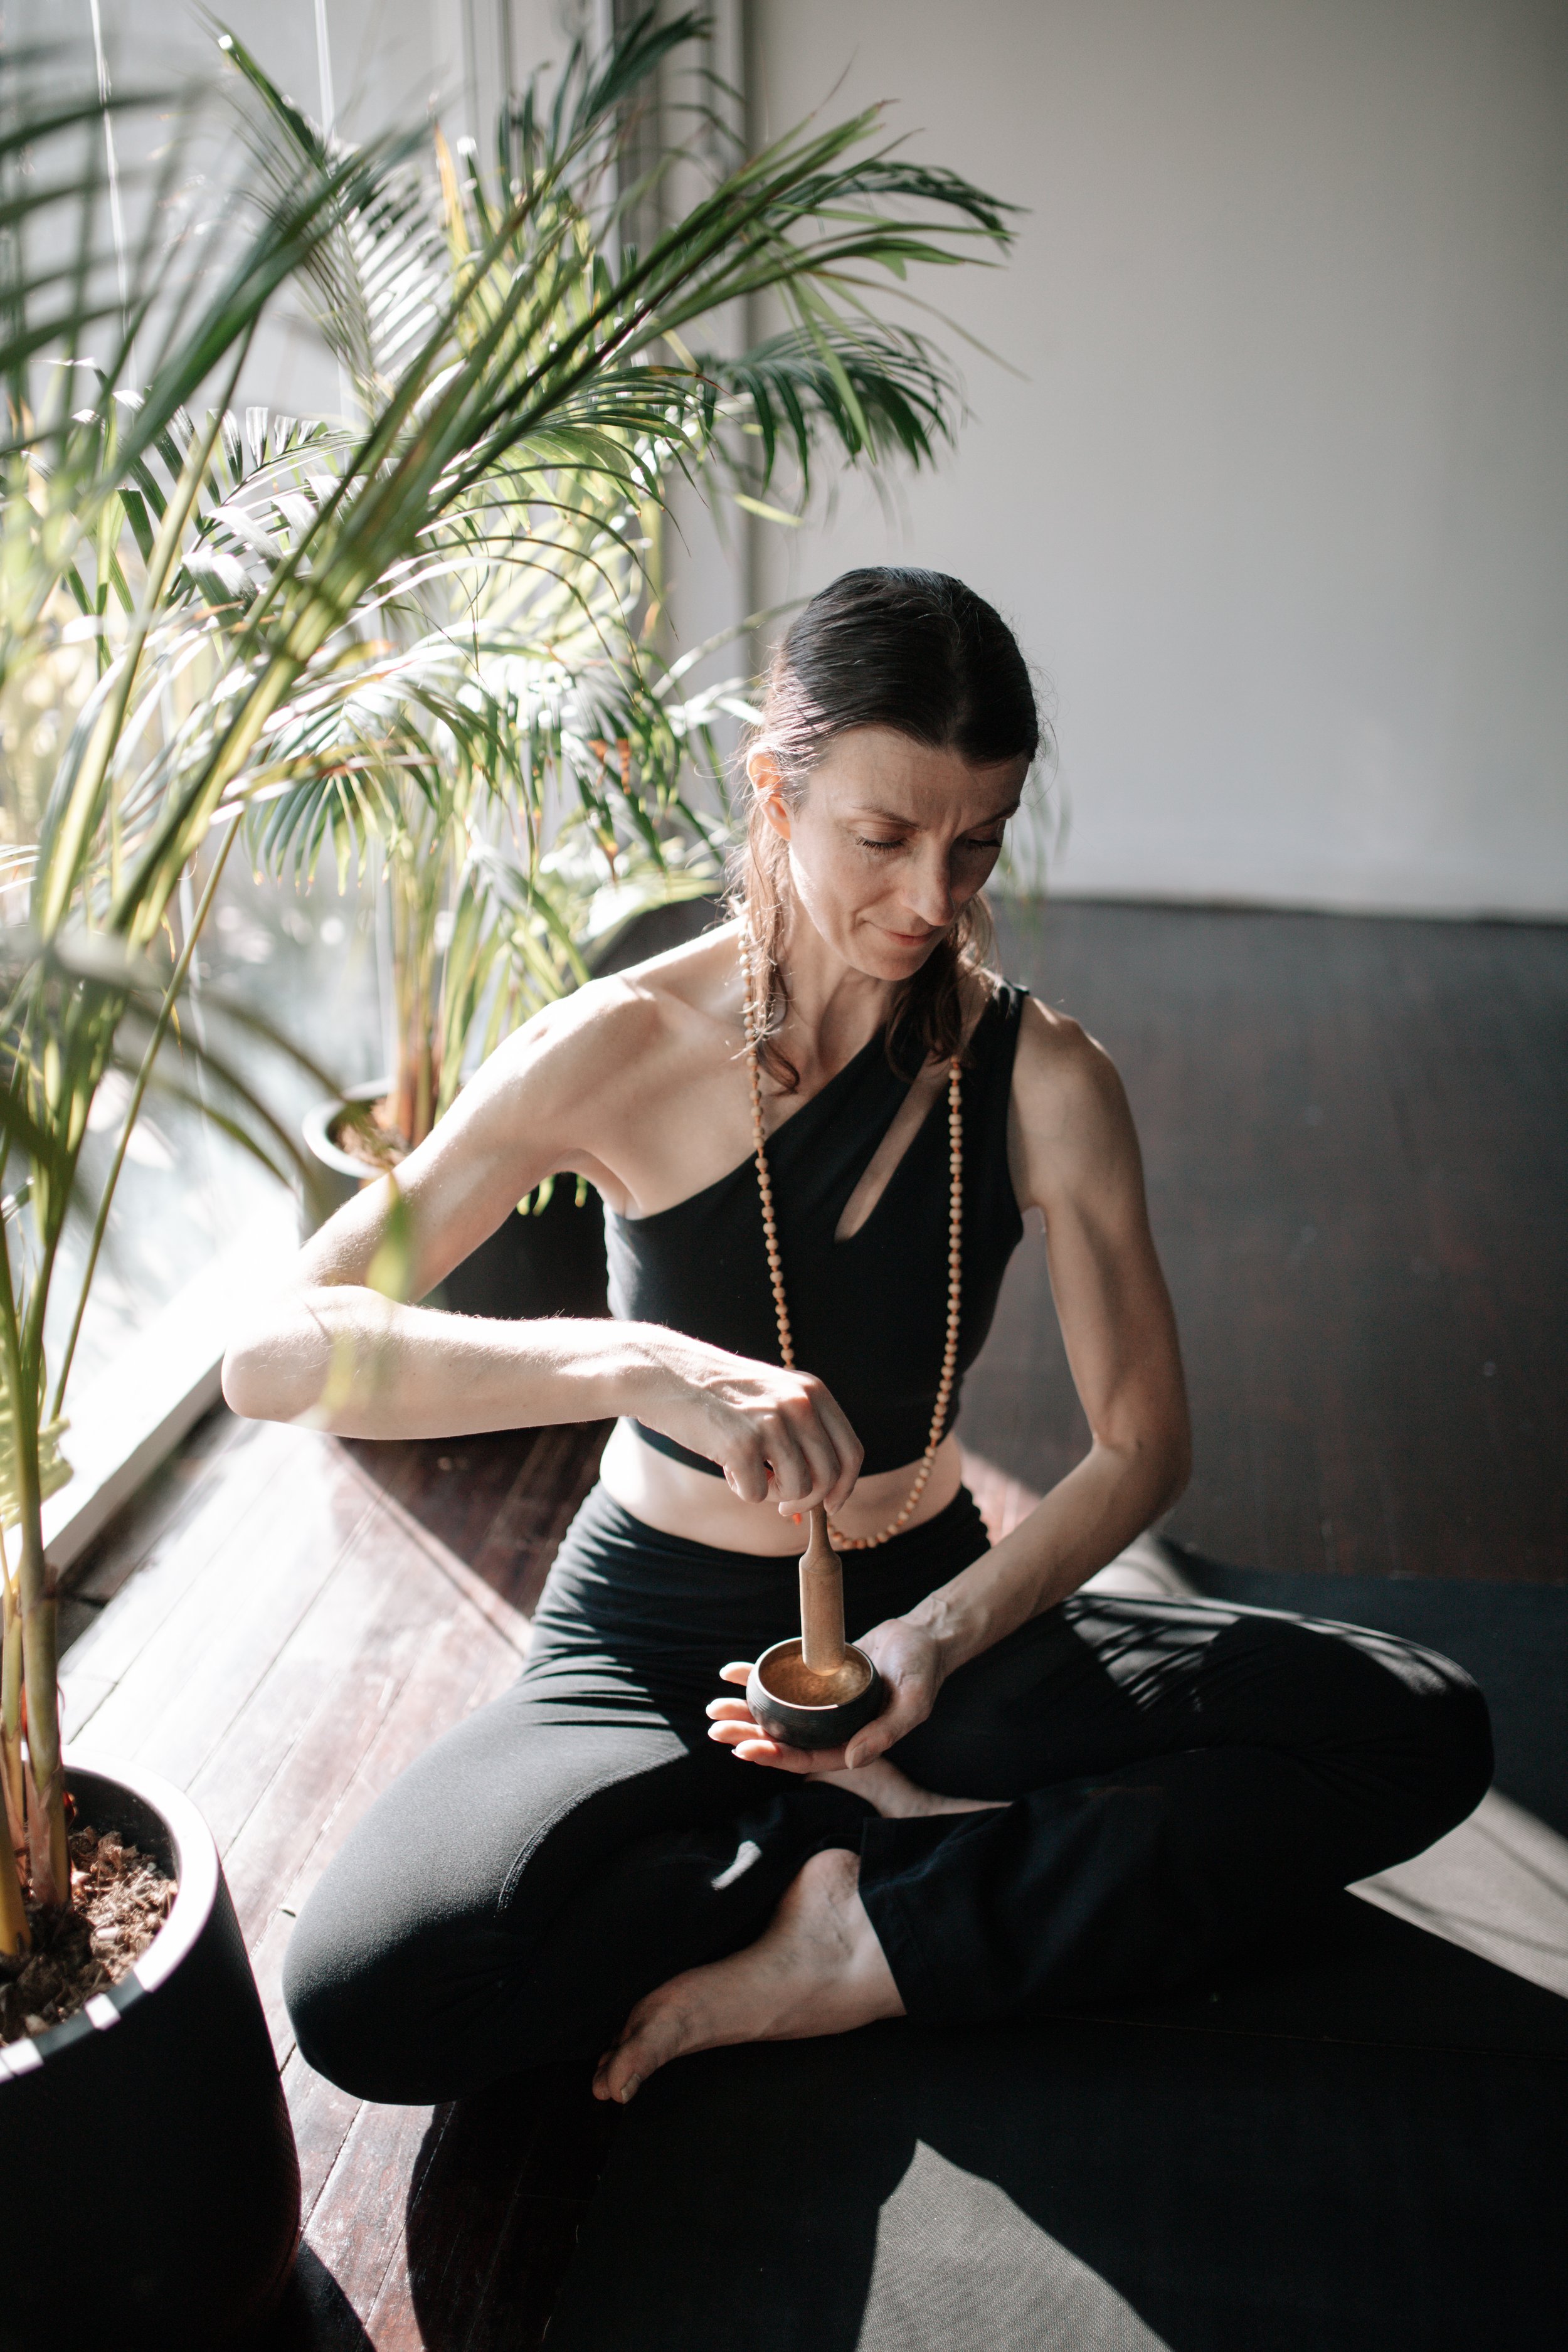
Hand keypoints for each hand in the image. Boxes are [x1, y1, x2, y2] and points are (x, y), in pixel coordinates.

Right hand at [633, 1331, 862, 1518]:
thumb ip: (804, 1430)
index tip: (832, 1505)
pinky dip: (741, 1489)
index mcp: (813, 1391)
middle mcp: (800, 1404)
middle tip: (785, 1506)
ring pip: (796, 1489)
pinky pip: (756, 1494)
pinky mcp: (742, 1444)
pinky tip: (724, 1463)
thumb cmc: (718, 1392)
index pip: (851, 1451)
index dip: (845, 1486)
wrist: (665, 1374)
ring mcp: (772, 1423)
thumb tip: (826, 1491)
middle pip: (828, 1476)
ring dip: (771, 1493)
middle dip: (808, 1500)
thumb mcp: (774, 1395)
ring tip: (746, 1470)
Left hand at [705, 1617, 944, 1772]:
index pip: (805, 1757)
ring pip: (776, 1712)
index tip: (744, 1750)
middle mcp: (831, 1727)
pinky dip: (756, 1677)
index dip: (774, 1757)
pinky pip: (781, 1681)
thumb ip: (885, 1732)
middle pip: (783, 1737)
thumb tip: (853, 1761)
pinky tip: (732, 1673)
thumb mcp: (912, 1703)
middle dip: (747, 1735)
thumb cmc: (923, 1671)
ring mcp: (821, 1703)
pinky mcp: (816, 1677)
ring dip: (744, 1711)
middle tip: (715, 1727)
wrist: (922, 1637)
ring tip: (714, 1708)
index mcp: (852, 1743)